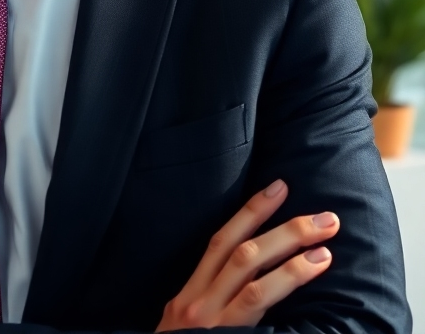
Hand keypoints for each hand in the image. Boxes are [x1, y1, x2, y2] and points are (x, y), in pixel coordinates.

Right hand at [156, 179, 338, 329]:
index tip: (278, 189)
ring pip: (251, 270)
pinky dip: (286, 281)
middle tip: (323, 217)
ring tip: (325, 242)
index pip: (219, 241)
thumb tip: (243, 285)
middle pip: (241, 250)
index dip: (250, 212)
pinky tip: (313, 270)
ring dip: (292, 251)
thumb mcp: (183, 330)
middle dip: (283, 228)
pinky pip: (257, 302)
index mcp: (187, 294)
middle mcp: (197, 300)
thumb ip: (206, 306)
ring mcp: (211, 318)